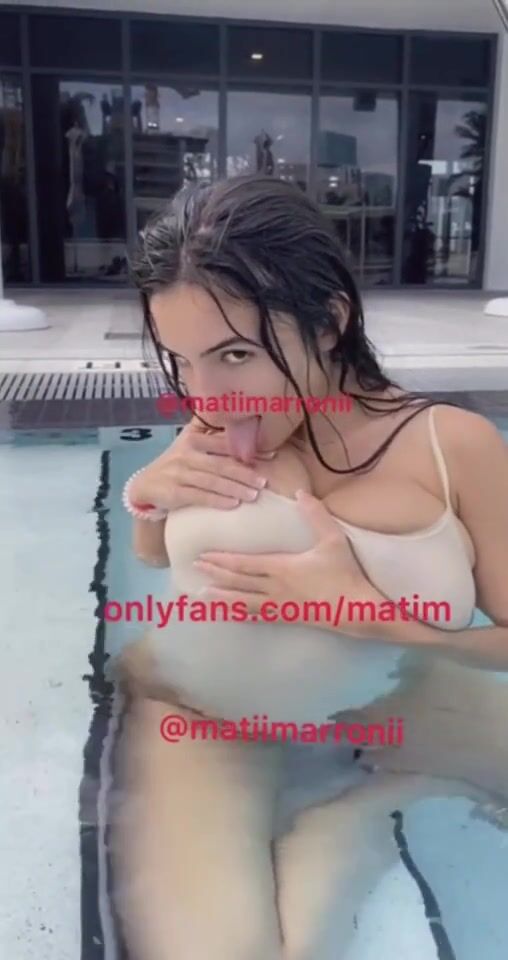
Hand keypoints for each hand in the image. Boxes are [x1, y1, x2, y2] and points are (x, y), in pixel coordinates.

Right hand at [129, 417, 274, 513]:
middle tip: (263, 481)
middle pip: (220, 464)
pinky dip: (217, 501)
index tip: (271, 456)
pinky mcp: (173, 492)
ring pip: (212, 481)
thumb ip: (214, 437)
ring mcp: (178, 473)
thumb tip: (250, 431)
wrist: (146, 486)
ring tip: (254, 495)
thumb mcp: (190, 444)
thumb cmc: (177, 464)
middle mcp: (186, 454)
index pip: (225, 444)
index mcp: (193, 439)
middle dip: (244, 473)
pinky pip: (199, 496)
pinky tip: (233, 504)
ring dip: (235, 488)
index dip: (248, 450)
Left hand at [194, 489, 380, 634]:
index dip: (222, 561)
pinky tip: (230, 613)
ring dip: (222, 598)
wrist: (356, 608)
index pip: (244, 564)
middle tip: (195, 569)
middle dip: (215, 575)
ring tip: (202, 596)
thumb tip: (300, 492)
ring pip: (243, 602)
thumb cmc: (345, 573)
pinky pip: (257, 616)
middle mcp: (275, 588)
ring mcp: (279, 605)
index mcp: (282, 568)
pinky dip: (240, 614)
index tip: (203, 556)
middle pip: (238, 582)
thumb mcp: (333, 539)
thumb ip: (316, 515)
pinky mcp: (286, 616)